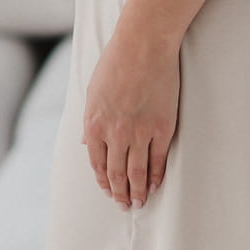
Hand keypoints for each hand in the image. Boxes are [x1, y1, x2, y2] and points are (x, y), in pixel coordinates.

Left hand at [80, 22, 180, 209]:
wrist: (143, 44)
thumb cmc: (116, 61)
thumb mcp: (93, 91)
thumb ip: (90, 121)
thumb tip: (87, 144)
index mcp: (95, 124)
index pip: (97, 164)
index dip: (103, 181)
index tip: (108, 191)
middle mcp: (116, 133)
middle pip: (117, 173)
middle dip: (120, 193)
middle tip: (125, 205)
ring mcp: (140, 133)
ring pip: (137, 172)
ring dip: (138, 191)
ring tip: (140, 202)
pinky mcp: (162, 128)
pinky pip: (158, 160)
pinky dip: (156, 175)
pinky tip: (156, 184)